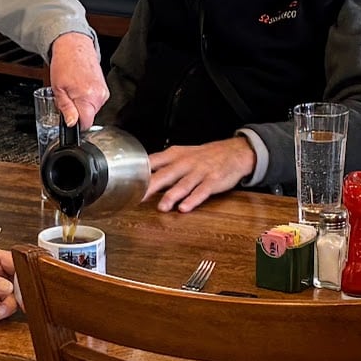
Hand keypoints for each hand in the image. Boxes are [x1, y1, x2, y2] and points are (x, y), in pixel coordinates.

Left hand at [46, 33, 109, 127]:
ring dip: (82, 105)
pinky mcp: (105, 89)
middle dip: (77, 112)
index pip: (85, 123)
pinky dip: (87, 98)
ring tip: (74, 89)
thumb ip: (66, 108)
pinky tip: (80, 87)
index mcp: (87, 97)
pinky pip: (96, 101)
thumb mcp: (58, 89)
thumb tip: (71, 123)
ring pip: (92, 110)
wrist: (74, 47)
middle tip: (68, 97)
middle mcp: (99, 95)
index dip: (75, 123)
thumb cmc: (64, 64)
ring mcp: (103, 92)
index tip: (68, 117)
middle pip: (89, 117)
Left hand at [142, 139, 257, 212]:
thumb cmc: (204, 156)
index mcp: (175, 155)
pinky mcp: (213, 181)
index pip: (153, 161)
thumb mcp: (181, 154)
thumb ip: (161, 164)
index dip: (140, 171)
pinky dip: (193, 200)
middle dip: (151, 186)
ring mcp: (200, 172)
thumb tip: (140, 175)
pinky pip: (202, 191)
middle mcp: (185, 163)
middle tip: (138, 197)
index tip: (126, 181)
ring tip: (162, 207)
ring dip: (172, 196)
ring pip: (183, 185)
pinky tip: (185, 208)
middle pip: (166, 174)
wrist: (234, 152)